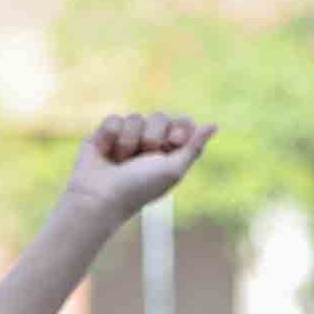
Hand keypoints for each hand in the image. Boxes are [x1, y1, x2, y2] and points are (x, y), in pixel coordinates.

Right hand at [62, 112, 214, 220]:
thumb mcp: (173, 170)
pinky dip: (111, 137)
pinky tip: (106, 153)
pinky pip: (115, 119)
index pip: (183, 123)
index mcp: (170, 152)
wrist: (99, 196)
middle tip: (143, 157)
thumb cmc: (138, 188)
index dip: (179, 129)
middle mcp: (150, 143)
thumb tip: (214, 125)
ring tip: (120, 161)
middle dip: (152, 137)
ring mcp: (128, 137)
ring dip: (129, 141)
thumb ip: (193, 147)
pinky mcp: (106, 134)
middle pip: (161, 117)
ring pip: (136, 117)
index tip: (173, 142)